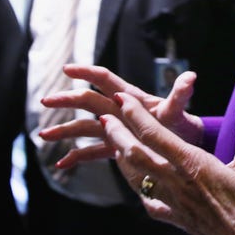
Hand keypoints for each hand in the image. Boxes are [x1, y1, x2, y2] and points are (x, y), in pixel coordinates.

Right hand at [39, 64, 203, 167]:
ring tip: (43, 136)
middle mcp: (119, 110)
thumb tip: (190, 77)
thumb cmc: (182, 123)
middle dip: (67, 100)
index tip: (67, 69)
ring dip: (65, 130)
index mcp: (131, 98)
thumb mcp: (179, 109)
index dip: (87, 72)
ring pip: (86, 127)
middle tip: (45, 100)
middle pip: (89, 101)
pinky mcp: (117, 145)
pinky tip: (61, 165)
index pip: (106, 80)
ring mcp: (116, 128)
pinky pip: (93, 151)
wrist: (186, 144)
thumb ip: (181, 94)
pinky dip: (77, 157)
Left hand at [101, 92, 234, 234]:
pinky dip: (138, 187)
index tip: (121, 99)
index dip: (134, 115)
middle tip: (103, 117)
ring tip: (114, 144)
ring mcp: (173, 204)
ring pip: (136, 178)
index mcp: (193, 166)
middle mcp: (177, 184)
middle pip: (135, 155)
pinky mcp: (176, 219)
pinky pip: (148, 201)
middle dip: (117, 134)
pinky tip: (139, 183)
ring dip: (122, 158)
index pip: (155, 135)